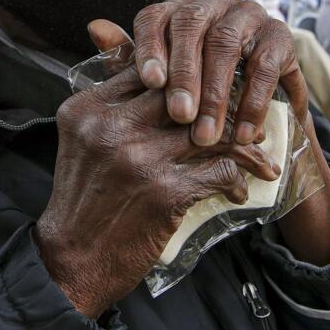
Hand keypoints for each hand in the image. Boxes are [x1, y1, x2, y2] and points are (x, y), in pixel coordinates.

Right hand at [36, 36, 280, 318]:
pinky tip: (238, 190)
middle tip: (247, 115)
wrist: (71, 261)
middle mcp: (112, 126)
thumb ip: (110, 107)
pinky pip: (220, 171)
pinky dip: (236, 180)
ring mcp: (139, 157)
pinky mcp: (164, 191)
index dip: (188, 74)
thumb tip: (153, 76)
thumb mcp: (81, 142)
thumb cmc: (83, 201)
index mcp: (88, 108)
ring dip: (242, 144)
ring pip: (210, 132)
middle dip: (223, 101)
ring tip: (258, 152)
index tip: (212, 86)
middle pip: (184, 93)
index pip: (148, 68)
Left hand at [131, 0, 306, 147]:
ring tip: (205, 134)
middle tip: (178, 116)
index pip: (156, 16)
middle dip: (184, 73)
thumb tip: (95, 29)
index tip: (150, 82)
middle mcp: (213, 2)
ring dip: (215, 93)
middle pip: (191, 25)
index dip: (150, 47)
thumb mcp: (162, 80)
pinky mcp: (281, 35)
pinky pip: (264, 65)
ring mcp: (249, 14)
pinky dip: (253, 102)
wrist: (253, 110)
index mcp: (178, 8)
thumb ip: (129, 59)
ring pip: (226, 43)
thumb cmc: (197, 92)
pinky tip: (243, 133)